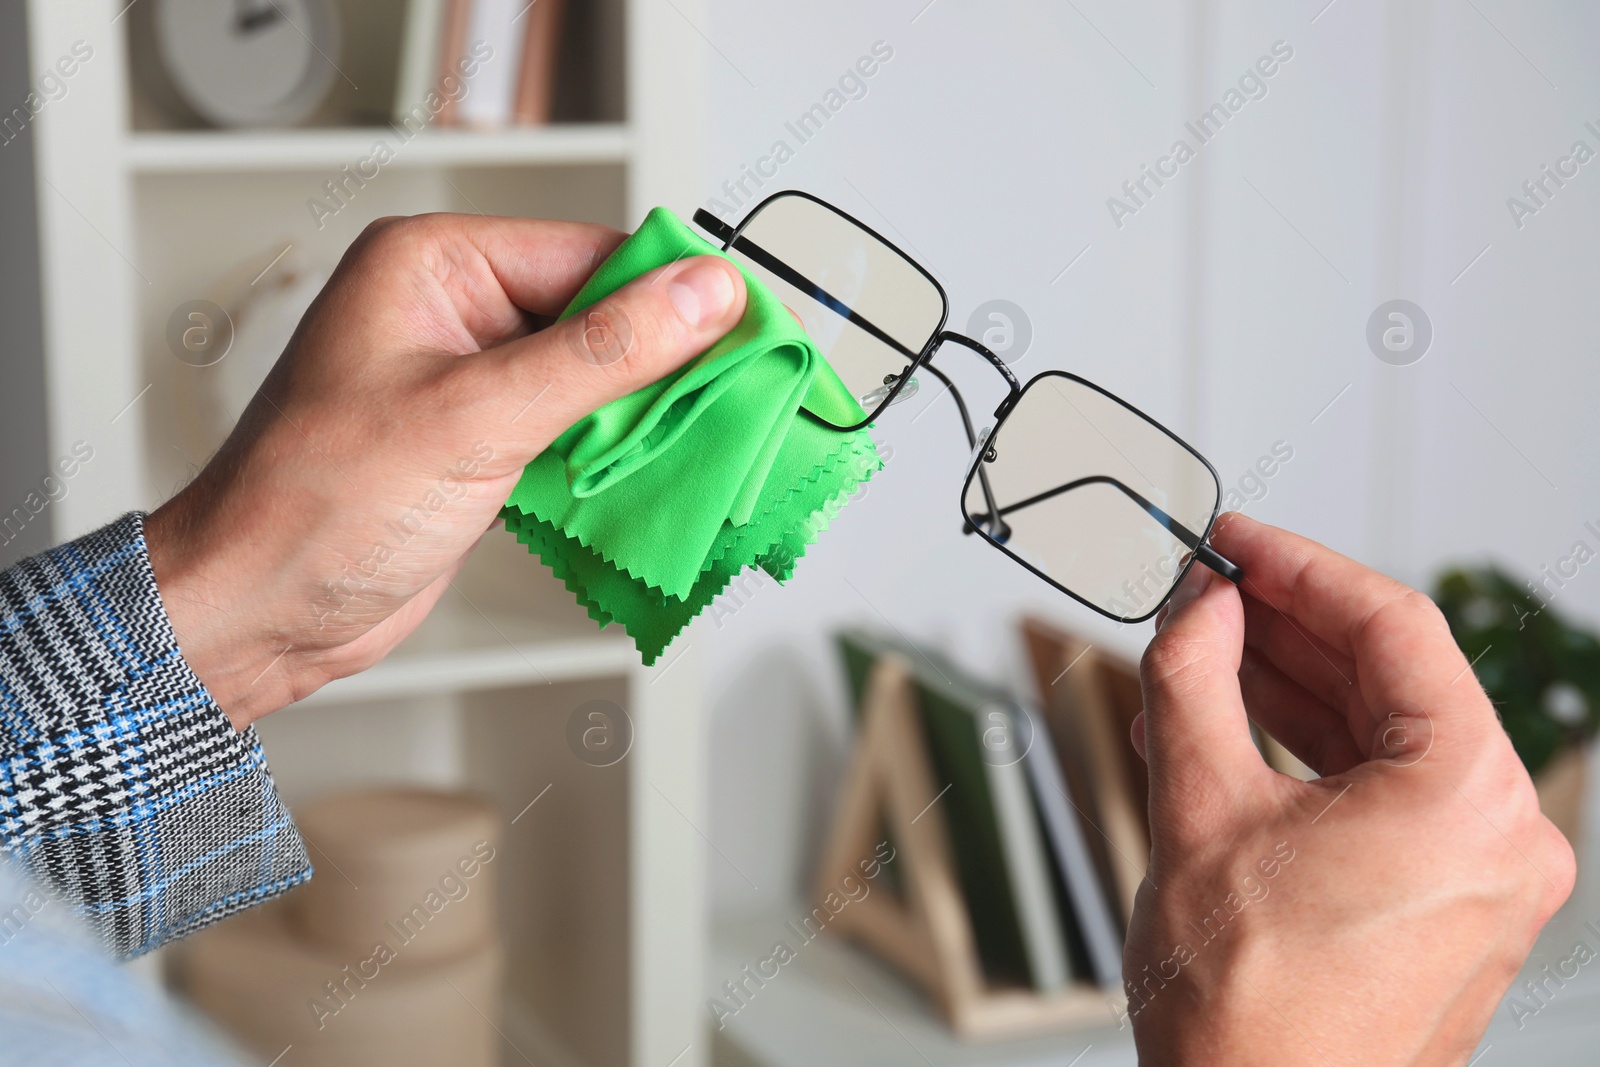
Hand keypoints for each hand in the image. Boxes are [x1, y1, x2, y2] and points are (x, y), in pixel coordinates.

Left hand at [146, 213, 745, 728]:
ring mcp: (470, 381)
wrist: (256, 613)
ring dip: (649, 418)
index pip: (591, 254)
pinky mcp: (482, 446)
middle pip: (602, 316)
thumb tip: (701, 295)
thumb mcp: (477, 415)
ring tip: (715, 445)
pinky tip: (660, 480)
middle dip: (669, 364)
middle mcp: (455, 311)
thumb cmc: (316, 505)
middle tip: (744, 399)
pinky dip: (618, 459)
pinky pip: (575, 434)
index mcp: (436, 265)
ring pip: (597, 380)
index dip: (675, 294)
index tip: (750, 330)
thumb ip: (602, 352)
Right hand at [1124, 513, 1574, 1065]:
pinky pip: (1386, 796)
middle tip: (1213, 588)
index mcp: (1469, 800)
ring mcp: (1483, 879)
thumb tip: (1197, 604)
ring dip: (1294, 688)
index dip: (1300, 567)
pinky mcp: (1449, 908)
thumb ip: (1193, 677)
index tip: (1236, 540)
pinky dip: (1313, 756)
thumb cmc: (1246, 1013)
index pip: (1393, 628)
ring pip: (1386, 738)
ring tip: (1207, 652)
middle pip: (1394, 680)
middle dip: (1290, 627)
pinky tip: (1237, 725)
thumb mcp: (1197, 808)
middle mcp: (1502, 837)